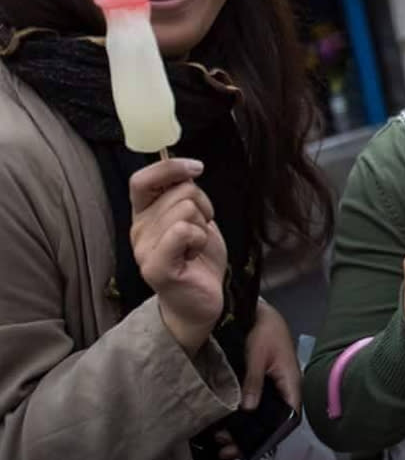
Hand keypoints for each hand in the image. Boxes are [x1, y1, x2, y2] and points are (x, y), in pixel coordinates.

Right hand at [130, 158, 225, 356]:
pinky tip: (194, 255)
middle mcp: (139, 229)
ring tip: (196, 246)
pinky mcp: (156, 266)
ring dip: (202, 226)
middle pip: (180, 192)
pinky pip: (182, 231)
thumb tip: (186, 168)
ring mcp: (144, 249)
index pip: (142, 179)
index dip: (170, 166)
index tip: (196, 167)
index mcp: (145, 214)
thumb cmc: (198, 258)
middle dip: (203, 206)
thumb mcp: (194, 218)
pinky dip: (199, 238)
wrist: (201, 300)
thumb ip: (185, 195)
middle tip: (200, 230)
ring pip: (186, 209)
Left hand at [215, 301, 300, 458]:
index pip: (289, 416)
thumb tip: (248, 409)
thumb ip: (254, 382)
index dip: (272, 434)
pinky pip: (258, 405)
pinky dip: (244, 417)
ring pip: (264, 415)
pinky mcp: (265, 382)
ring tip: (222, 441)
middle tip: (228, 449)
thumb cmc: (264, 329)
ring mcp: (276, 386)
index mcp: (291, 381)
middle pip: (275, 420)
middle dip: (253, 437)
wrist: (260, 311)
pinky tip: (226, 425)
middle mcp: (286, 387)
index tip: (249, 446)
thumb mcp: (257, 355)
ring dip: (245, 429)